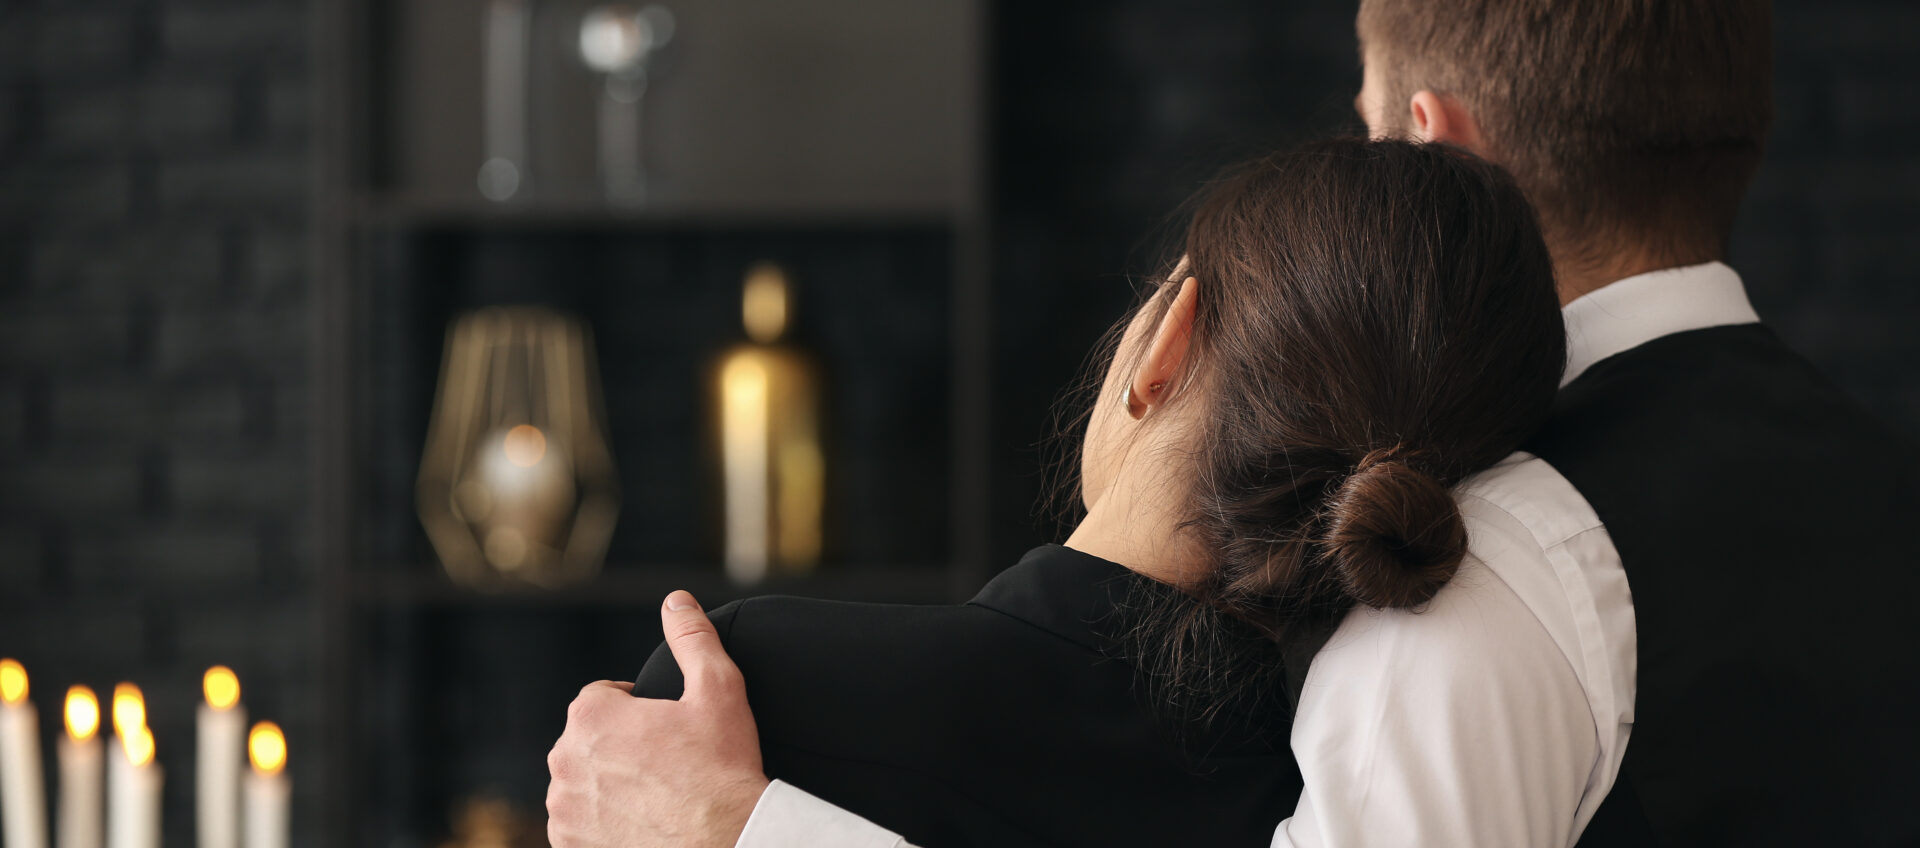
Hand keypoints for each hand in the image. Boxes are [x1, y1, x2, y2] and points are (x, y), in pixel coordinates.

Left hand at [547, 590, 770, 847]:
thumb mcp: (718, 689)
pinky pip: (578, 826)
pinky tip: (642, 821)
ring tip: (656, 795)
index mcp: (591, 716)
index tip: (667, 728)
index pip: (602, 698)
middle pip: (590, 741)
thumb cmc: (722, 769)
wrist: (725, 842)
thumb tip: (676, 600)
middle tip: (668, 762)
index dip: (638, 710)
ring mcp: (564, 809)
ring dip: (609, 785)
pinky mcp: (569, 846)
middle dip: (621, 746)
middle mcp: (564, 761)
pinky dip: (602, 823)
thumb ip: (693, 637)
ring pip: (584, 783)